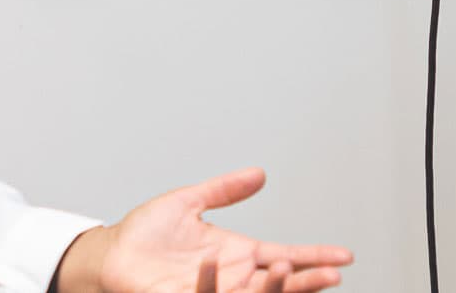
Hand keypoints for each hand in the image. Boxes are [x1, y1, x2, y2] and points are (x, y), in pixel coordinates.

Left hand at [57, 168, 352, 292]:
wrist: (111, 253)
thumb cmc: (144, 232)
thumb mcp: (188, 201)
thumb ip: (224, 189)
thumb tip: (259, 174)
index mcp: (238, 254)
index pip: (287, 256)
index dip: (315, 256)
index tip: (344, 257)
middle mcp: (232, 277)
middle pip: (281, 282)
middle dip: (308, 279)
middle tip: (333, 274)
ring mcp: (215, 292)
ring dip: (278, 288)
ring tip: (289, 271)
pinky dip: (225, 290)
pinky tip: (243, 278)